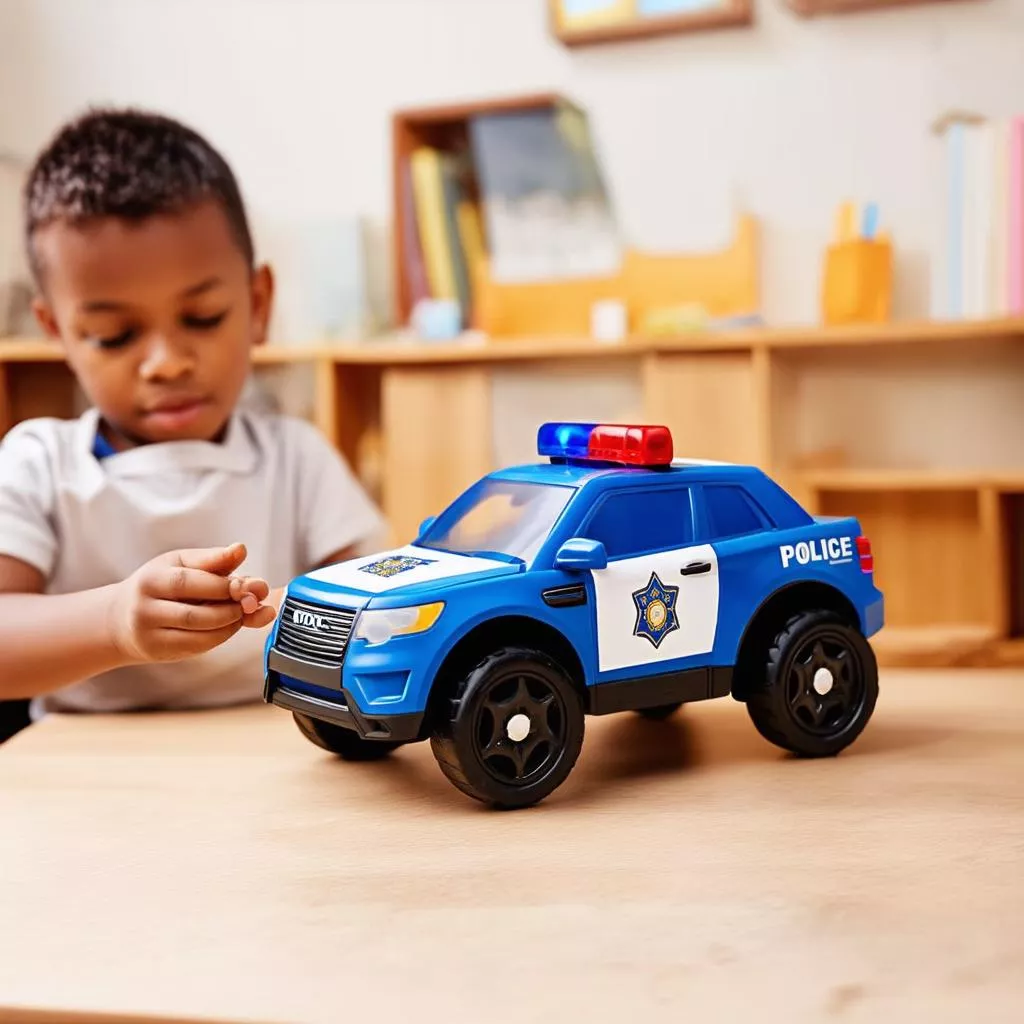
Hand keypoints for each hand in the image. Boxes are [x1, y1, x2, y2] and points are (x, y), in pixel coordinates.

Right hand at [110, 542, 273, 662]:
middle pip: (194, 612)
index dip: (222, 585)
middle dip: (230, 608)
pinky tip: (230, 626)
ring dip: (229, 623)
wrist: (121, 617)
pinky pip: (196, 646)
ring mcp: (149, 631)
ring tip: (244, 612)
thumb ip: (213, 560)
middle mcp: (145, 606)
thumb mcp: (181, 564)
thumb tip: (240, 549)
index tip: (248, 585)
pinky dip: (220, 636)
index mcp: (153, 578)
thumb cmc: (161, 585)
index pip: (188, 582)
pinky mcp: (158, 650)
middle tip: (252, 601)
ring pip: (197, 632)